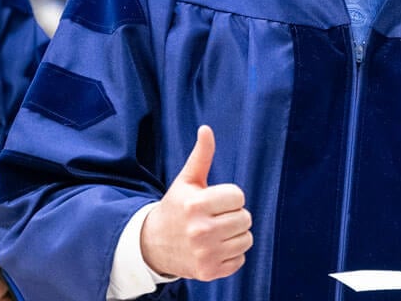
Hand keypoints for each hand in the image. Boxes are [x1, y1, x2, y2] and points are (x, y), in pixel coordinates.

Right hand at [140, 126, 252, 280]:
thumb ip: (201, 156)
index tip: (214, 201)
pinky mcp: (209, 272)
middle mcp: (200, 231)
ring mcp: (205, 253)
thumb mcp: (186, 181)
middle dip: (234, 216)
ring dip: (235, 236)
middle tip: (215, 217)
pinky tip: (214, 249)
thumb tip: (206, 129)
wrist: (153, 245)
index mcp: (196, 205)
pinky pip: (240, 260)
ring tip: (216, 233)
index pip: (238, 196)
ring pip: (246, 239)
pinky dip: (231, 255)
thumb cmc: (176, 207)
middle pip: (245, 218)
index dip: (229, 197)